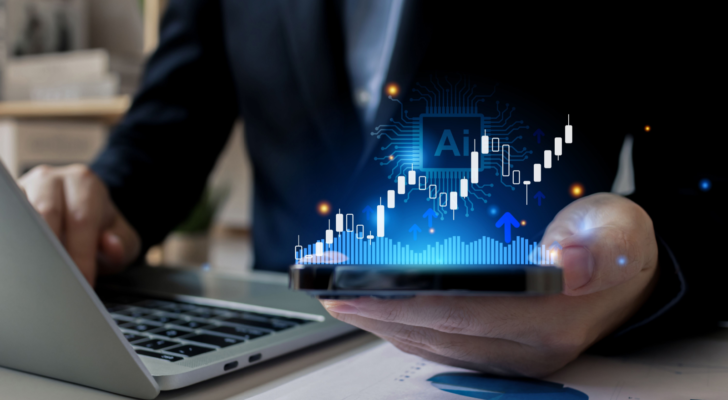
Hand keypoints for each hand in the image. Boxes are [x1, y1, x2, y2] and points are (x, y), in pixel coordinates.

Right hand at [18, 164, 140, 284]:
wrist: (83, 215)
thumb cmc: (102, 230)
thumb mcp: (122, 237)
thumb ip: (123, 244)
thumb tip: (110, 244)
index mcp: (85, 183)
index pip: (81, 220)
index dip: (81, 254)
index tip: (82, 282)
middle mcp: (53, 178)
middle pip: (47, 213)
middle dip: (53, 252)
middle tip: (58, 282)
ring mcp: (26, 187)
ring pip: (23, 216)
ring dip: (31, 246)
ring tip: (41, 275)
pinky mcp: (10, 202)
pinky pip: (11, 221)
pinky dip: (18, 242)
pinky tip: (27, 262)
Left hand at [321, 193, 658, 375]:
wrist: (626, 281)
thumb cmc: (614, 247)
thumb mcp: (620, 230)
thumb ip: (600, 243)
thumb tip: (566, 263)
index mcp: (552, 317)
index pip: (463, 312)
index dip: (404, 302)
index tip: (355, 288)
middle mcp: (526, 349)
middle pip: (434, 334)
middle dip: (375, 313)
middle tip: (328, 292)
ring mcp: (510, 358)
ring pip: (430, 345)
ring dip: (382, 323)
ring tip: (341, 299)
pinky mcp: (497, 355)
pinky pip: (439, 346)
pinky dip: (403, 327)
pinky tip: (380, 310)